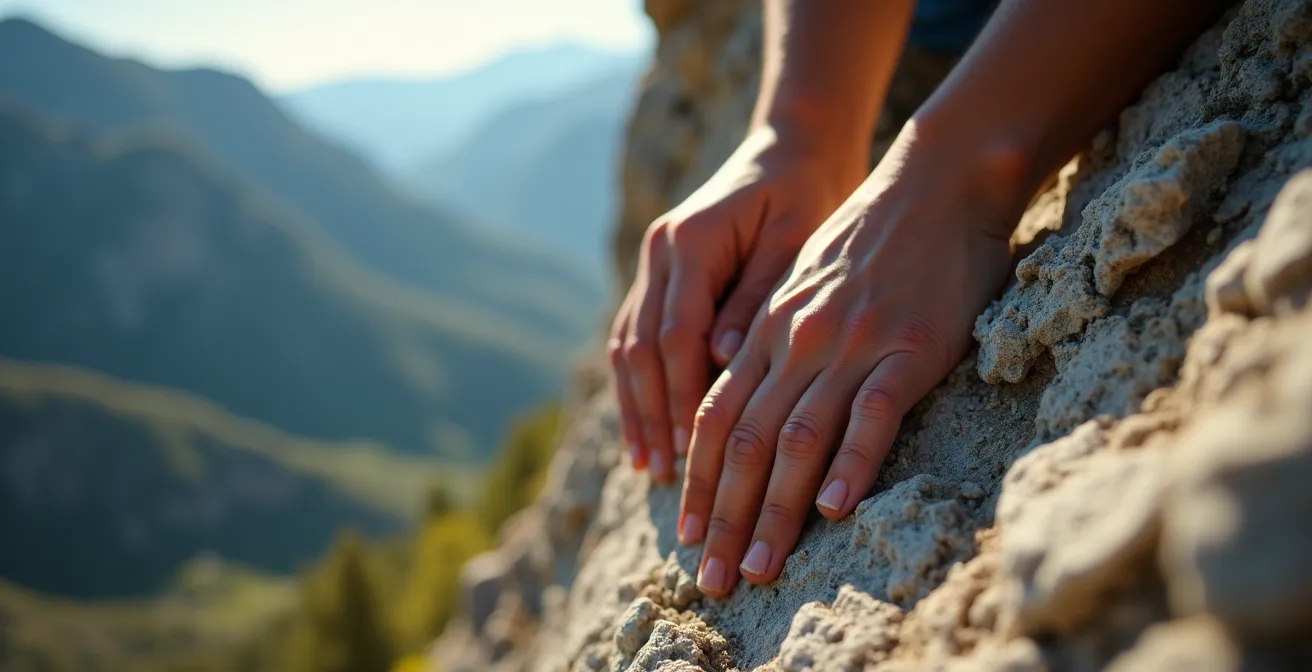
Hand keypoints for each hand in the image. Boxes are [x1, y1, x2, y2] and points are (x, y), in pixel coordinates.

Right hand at [609, 125, 863, 481]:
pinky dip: (641, 384)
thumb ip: (757, 298)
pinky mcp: (661, 274)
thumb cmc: (810, 192)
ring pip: (628, 346)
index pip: (675, 336)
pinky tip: (650, 425)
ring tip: (649, 464)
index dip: (679, 398)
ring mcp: (653, 261)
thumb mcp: (796, 240)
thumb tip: (720, 362)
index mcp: (691, 240)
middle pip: (639, 348)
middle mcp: (659, 251)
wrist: (795, 146)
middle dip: (650, 415)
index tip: (690, 451)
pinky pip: (637, 336)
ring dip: (637, 407)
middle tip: (664, 474)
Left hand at [677, 125, 1029, 596]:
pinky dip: (849, 463)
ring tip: (759, 565)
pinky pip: (871, 414)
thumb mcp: (803, 283)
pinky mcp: (908, 348)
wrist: (937, 183)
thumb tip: (746, 395)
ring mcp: (852, 344)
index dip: (698, 481)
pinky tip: (833, 507)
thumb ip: (773, 338)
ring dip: (774, 511)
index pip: (717, 417)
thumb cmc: (872, 239)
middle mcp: (798, 341)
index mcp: (770, 331)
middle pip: (746, 442)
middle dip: (724, 517)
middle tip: (713, 581)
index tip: (688, 535)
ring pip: (796, 438)